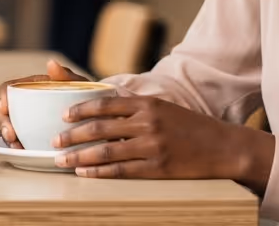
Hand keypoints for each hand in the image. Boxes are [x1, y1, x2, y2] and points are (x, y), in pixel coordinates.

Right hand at [0, 59, 84, 148]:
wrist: (97, 118)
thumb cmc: (86, 98)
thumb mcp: (79, 85)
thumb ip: (66, 75)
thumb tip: (50, 63)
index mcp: (32, 87)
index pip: (9, 87)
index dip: (3, 97)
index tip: (4, 108)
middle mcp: (26, 104)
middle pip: (4, 111)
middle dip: (3, 123)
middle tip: (11, 135)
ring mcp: (27, 121)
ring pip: (9, 128)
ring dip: (8, 138)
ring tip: (17, 147)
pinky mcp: (32, 137)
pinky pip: (19, 142)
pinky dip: (18, 148)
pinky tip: (23, 152)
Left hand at [53, 94, 272, 185]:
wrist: (224, 146)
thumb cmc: (190, 127)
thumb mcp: (163, 108)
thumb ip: (135, 108)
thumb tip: (102, 111)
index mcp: (146, 104)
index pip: (104, 104)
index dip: (80, 110)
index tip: (63, 116)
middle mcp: (146, 122)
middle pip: (99, 128)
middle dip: (72, 135)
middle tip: (54, 141)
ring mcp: (152, 146)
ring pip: (105, 151)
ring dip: (79, 156)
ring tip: (62, 160)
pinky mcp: (158, 168)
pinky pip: (121, 171)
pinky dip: (99, 172)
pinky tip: (85, 174)